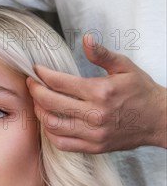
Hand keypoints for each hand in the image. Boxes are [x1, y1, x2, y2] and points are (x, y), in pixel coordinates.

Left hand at [26, 34, 166, 152]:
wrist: (159, 120)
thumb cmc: (141, 92)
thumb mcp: (125, 67)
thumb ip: (102, 54)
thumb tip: (86, 38)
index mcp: (100, 91)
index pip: (60, 82)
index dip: (43, 75)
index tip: (36, 70)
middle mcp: (94, 114)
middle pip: (51, 104)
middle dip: (35, 92)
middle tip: (31, 85)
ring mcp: (93, 133)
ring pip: (53, 125)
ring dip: (40, 113)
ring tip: (38, 103)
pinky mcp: (94, 147)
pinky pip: (63, 144)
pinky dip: (50, 134)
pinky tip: (49, 123)